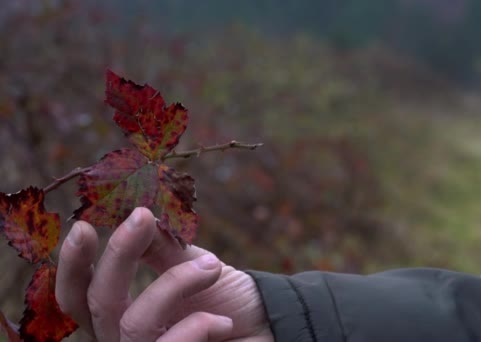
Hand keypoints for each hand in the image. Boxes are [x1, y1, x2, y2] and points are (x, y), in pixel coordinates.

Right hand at [55, 207, 273, 341]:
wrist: (271, 326)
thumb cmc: (229, 298)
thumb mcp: (195, 264)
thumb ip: (162, 248)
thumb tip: (136, 214)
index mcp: (123, 313)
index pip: (80, 295)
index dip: (73, 265)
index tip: (85, 226)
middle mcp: (125, 339)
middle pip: (97, 304)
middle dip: (118, 255)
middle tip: (143, 218)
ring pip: (134, 324)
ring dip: (175, 283)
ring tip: (213, 267)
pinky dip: (199, 325)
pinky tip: (224, 322)